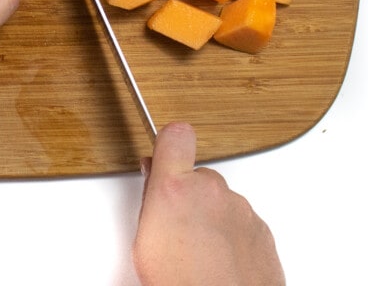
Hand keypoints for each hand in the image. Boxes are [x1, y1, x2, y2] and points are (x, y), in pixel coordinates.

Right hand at [133, 123, 284, 285]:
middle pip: (199, 175)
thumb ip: (151, 198)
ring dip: (211, 218)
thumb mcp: (144, 240)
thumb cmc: (181, 284)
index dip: (170, 143)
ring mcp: (240, 210)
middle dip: (189, 194)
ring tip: (198, 253)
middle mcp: (212, 191)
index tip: (166, 152)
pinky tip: (219, 262)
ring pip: (221, 201)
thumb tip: (154, 178)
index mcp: (176, 187)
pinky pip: (242, 223)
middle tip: (177, 227)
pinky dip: (232, 237)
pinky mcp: (262, 231)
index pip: (176, 135)